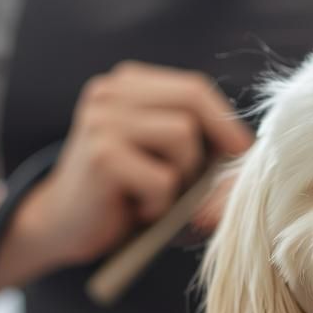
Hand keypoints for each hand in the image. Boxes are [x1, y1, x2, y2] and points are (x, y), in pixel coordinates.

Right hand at [12, 62, 253, 267]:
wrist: (61, 227)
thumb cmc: (124, 196)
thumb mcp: (164, 161)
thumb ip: (201, 148)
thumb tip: (251, 154)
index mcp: (126, 84)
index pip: (193, 87)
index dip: (224, 119)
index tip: (240, 149)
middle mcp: (109, 93)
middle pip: (192, 101)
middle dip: (211, 143)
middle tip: (202, 179)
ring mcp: (101, 121)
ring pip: (183, 137)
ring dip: (181, 177)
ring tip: (154, 194)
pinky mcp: (101, 156)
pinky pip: (164, 179)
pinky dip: (160, 204)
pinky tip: (135, 209)